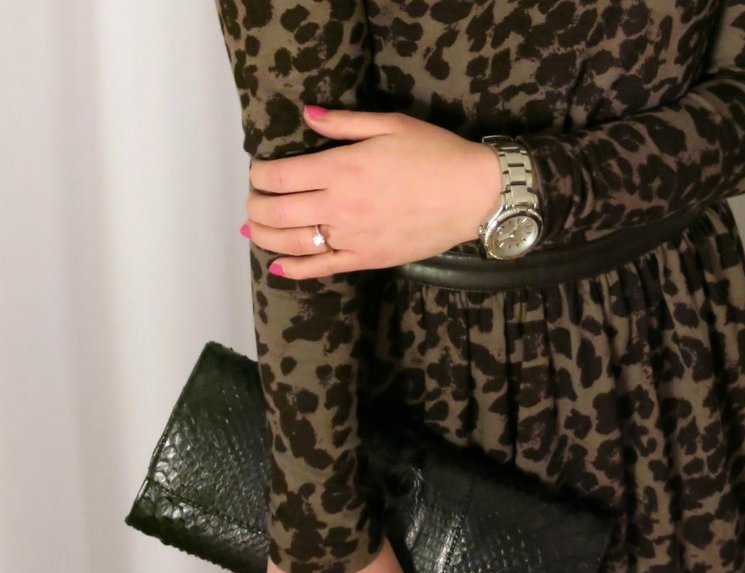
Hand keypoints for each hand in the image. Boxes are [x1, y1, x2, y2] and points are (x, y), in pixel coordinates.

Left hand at [243, 107, 502, 278]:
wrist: (473, 195)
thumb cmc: (435, 154)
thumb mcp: (389, 125)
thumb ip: (342, 123)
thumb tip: (306, 115)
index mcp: (341, 168)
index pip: (278, 176)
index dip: (259, 174)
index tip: (259, 171)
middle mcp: (339, 206)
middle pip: (276, 211)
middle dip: (256, 205)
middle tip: (255, 199)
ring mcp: (352, 237)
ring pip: (291, 243)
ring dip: (265, 236)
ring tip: (255, 228)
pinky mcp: (367, 259)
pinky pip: (321, 268)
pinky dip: (294, 269)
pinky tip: (277, 266)